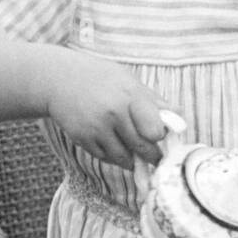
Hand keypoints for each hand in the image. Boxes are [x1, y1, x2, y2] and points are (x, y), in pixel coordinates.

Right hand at [44, 48, 175, 169]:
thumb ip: (153, 101)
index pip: (155, 129)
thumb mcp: (128, 81)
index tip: (160, 136)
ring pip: (124, 157)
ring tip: (136, 154)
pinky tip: (115, 147)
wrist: (58, 79)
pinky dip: (114, 156)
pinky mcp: (82, 138)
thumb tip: (178, 119)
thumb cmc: (100, 79)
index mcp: (130, 95)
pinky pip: (105, 157)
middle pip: (142, 147)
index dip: (160, 136)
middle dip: (152, 155)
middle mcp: (114, 112)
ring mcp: (97, 127)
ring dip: (133, 158)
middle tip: (156, 157)